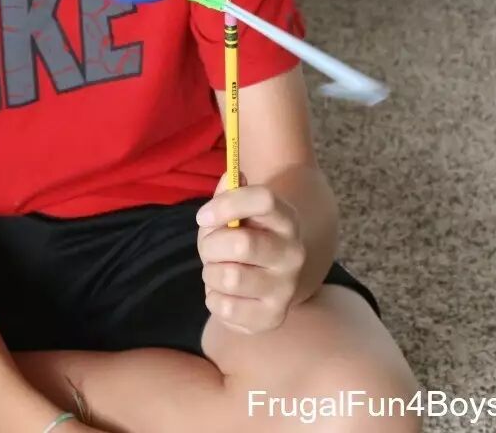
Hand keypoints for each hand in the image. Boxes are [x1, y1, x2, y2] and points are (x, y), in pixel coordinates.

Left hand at [195, 172, 304, 333]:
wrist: (272, 276)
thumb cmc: (246, 235)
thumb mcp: (238, 210)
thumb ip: (230, 191)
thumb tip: (230, 178)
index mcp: (287, 218)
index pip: (264, 199)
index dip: (226, 204)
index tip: (202, 216)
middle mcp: (293, 253)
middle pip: (241, 244)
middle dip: (210, 245)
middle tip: (209, 248)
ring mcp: (286, 288)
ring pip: (230, 277)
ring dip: (210, 273)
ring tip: (217, 270)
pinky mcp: (272, 317)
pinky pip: (226, 309)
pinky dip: (213, 298)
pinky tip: (223, 292)